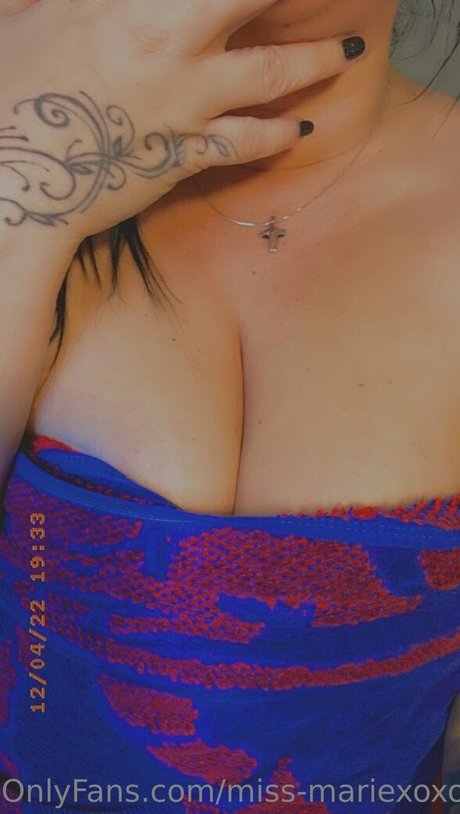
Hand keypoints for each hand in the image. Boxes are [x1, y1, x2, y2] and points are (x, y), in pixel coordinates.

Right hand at [0, 0, 363, 241]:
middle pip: (255, 2)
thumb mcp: (19, 13)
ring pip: (270, 76)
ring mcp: (184, 102)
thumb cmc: (7, 91)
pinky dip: (276, 135)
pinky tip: (300, 130)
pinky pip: (246, 142)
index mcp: (130, 4)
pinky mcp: (185, 154)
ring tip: (344, 56)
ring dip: (314, 64)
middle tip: (334, 2)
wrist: (16, 178)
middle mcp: (170, 44)